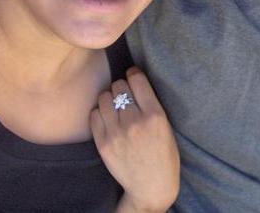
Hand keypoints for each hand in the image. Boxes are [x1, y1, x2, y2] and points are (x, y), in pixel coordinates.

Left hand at [91, 67, 179, 212]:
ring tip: (115, 106)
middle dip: (122, 87)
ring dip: (109, 98)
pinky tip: (108, 118)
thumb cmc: (163, 154)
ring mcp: (116, 133)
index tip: (133, 76)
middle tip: (125, 94)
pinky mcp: (103, 144)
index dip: (134, 74)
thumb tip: (133, 79)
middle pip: (118, 85)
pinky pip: (94, 114)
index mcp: (155, 115)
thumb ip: (150, 103)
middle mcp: (134, 122)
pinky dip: (100, 112)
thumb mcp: (166, 125)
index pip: (137, 79)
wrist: (151, 186)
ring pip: (104, 97)